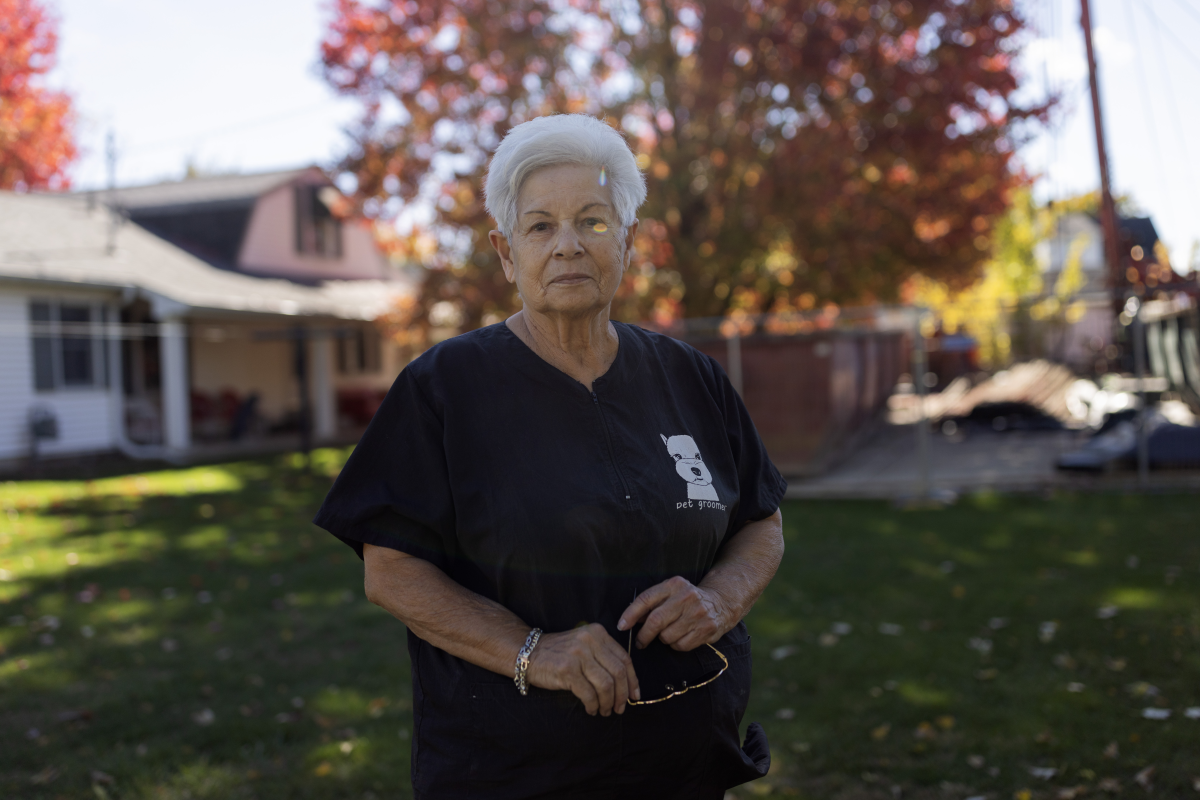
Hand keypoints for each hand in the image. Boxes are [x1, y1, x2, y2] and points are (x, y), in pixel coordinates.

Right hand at [525, 624, 639, 715]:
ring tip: (605, 711)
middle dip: (622, 695)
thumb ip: (603, 656)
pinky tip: (591, 709)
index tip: (634, 695)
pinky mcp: (567, 670)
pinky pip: (589, 693)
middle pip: (617, 672)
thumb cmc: (559, 653)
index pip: (623, 658)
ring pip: (605, 685)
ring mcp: (578, 655)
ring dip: (608, 703)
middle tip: (620, 708)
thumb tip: (626, 684)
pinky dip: (593, 705)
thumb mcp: (584, 645)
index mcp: (597, 633)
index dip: (632, 680)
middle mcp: (589, 641)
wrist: (528, 653)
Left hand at [618, 576, 730, 651]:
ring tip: (669, 633)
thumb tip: (629, 620)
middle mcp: (686, 597)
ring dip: (663, 639)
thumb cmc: (688, 599)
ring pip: (667, 636)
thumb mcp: (671, 593)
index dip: (630, 614)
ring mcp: (697, 613)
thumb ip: (651, 603)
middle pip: (655, 621)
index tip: (621, 626)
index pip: (646, 599)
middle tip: (640, 641)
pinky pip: (680, 645)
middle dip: (643, 635)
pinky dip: (676, 645)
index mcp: (674, 585)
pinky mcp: (706, 629)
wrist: (721, 603)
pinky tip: (681, 636)